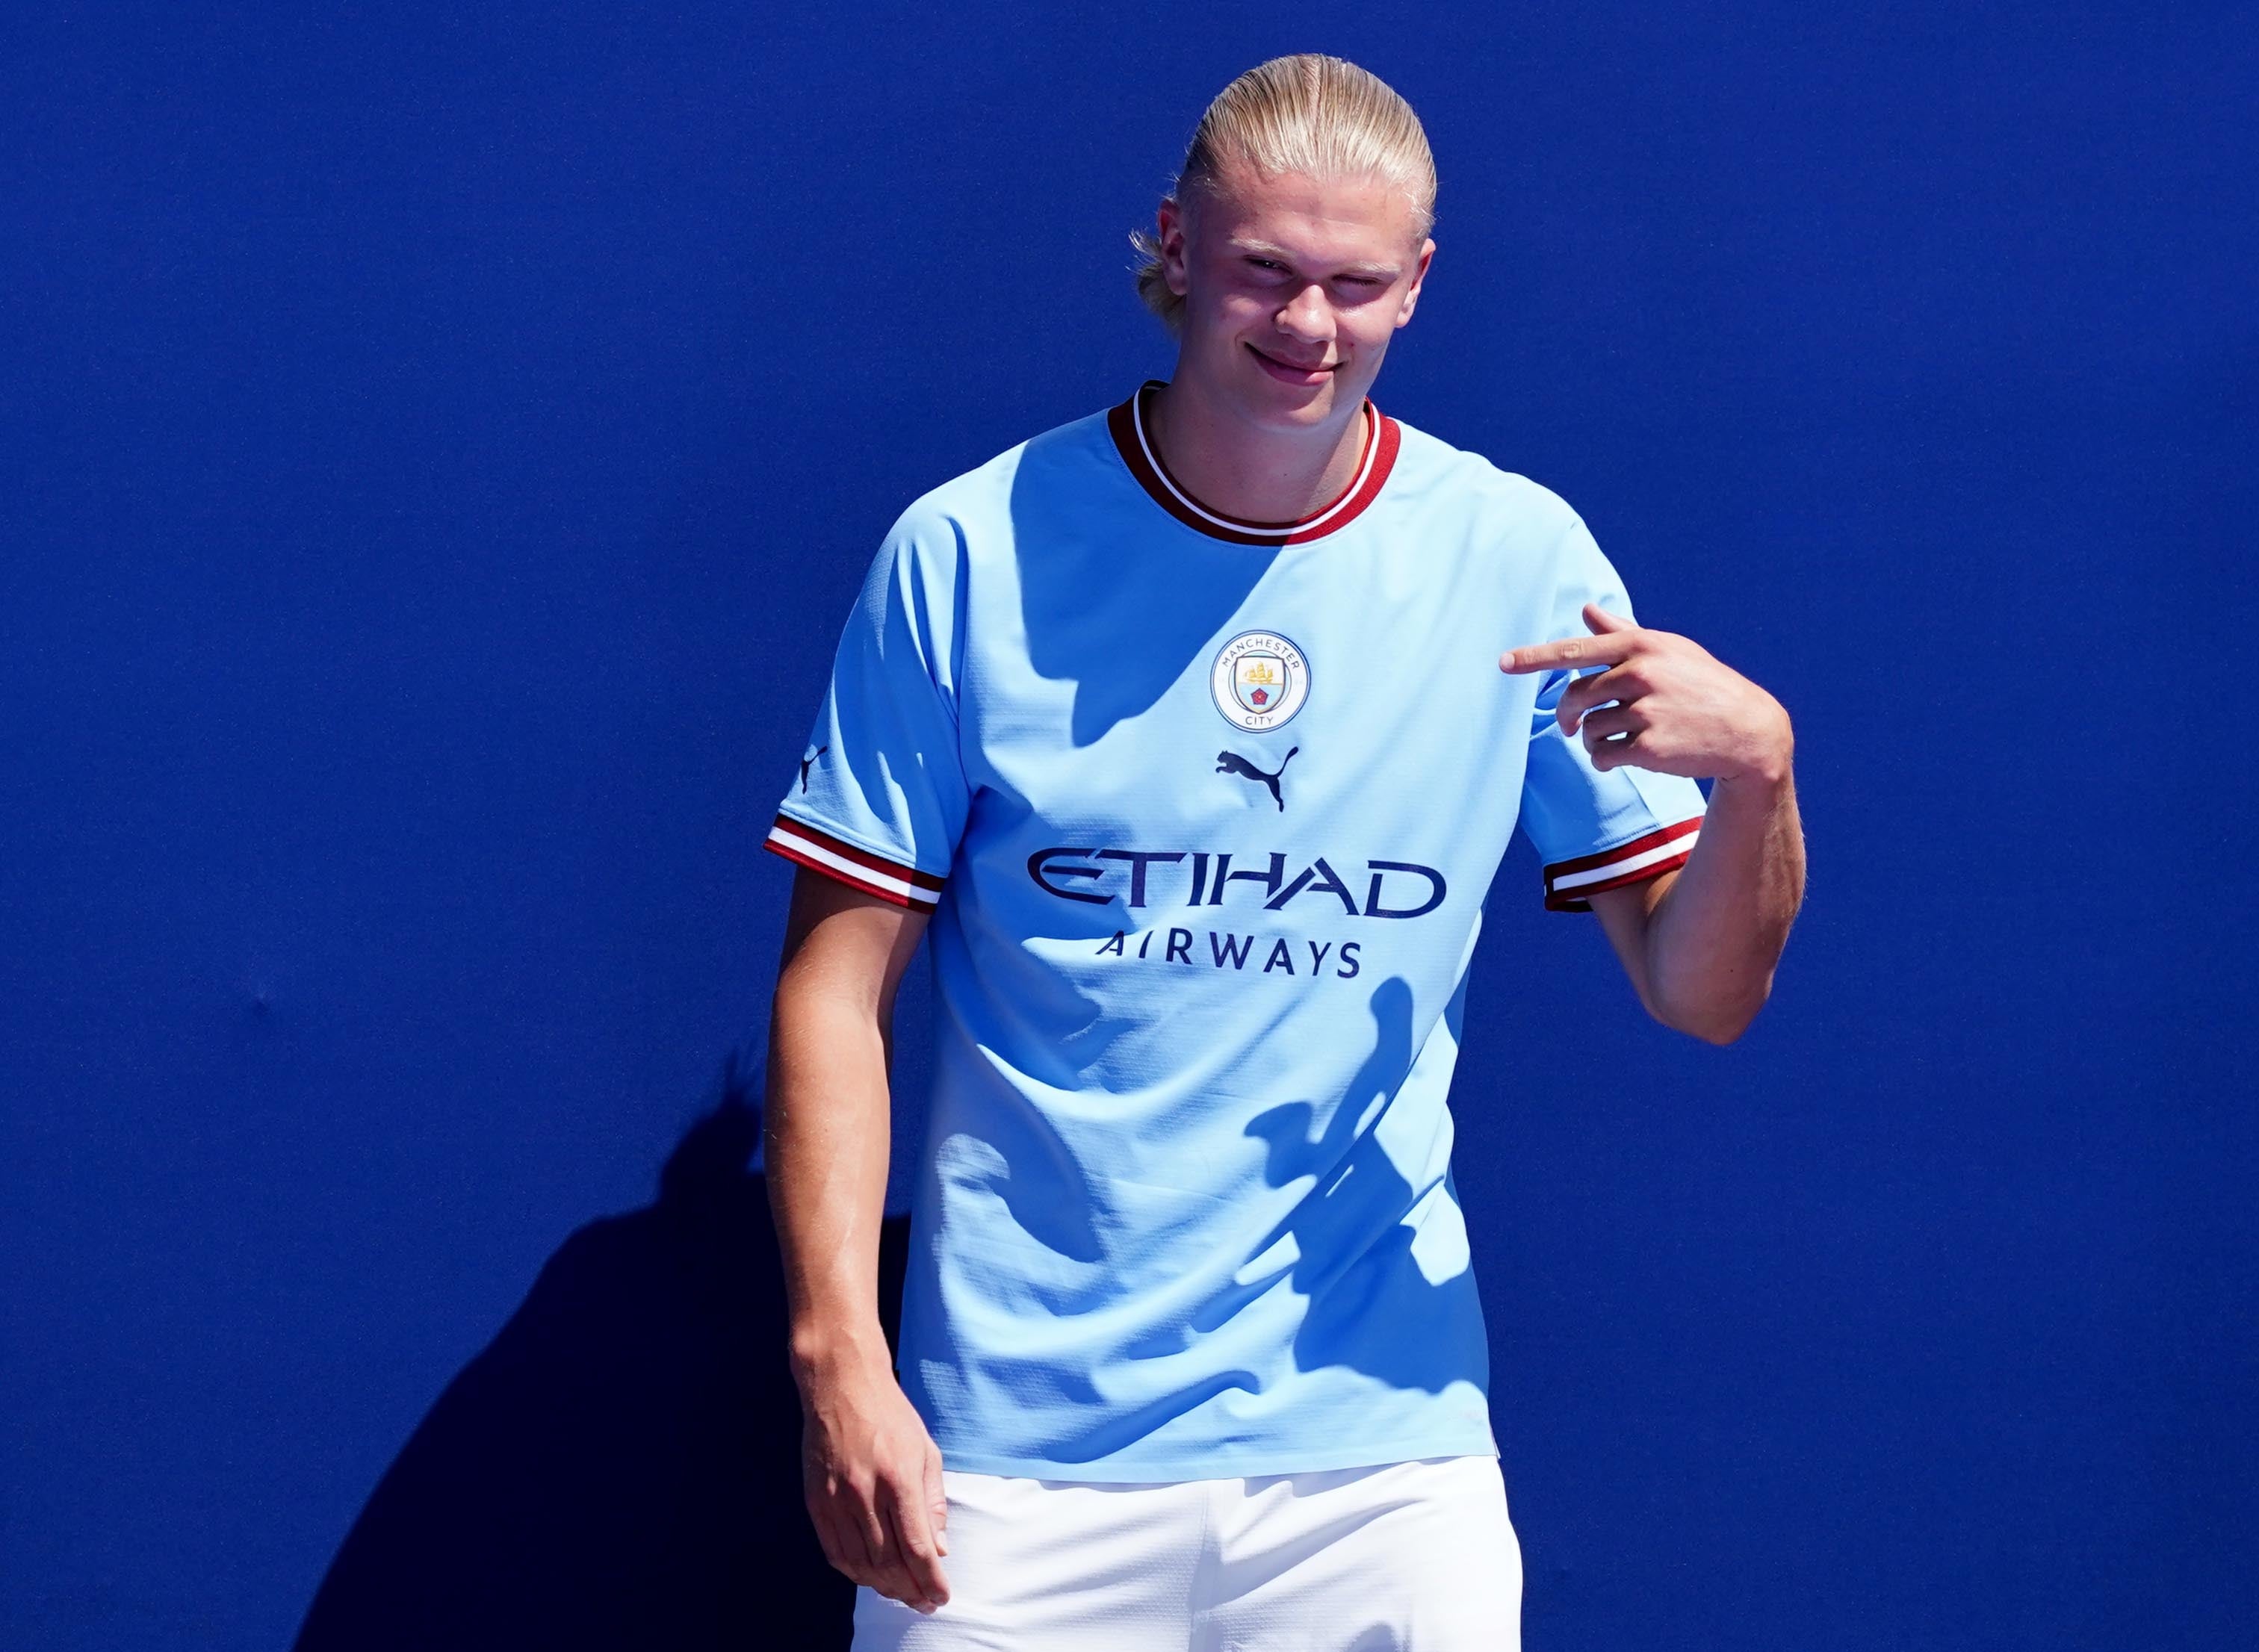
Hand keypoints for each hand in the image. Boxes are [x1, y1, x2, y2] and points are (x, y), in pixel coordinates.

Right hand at [797, 1346, 951, 1613]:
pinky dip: (854, 1572)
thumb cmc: (891, 1415)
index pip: (916, 1547)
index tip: (941, 1597)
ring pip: (861, 1563)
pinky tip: (870, 1577)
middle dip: (910, 1590)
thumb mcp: (926, 1451)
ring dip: (884, 1586)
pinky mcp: (816, 1500)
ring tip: (902, 1593)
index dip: (930, 1580)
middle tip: (924, 1601)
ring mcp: (836, 1498)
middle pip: (888, 1562)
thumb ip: (933, 1503)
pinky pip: (834, 1551)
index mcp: (899, 1478)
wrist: (842, 1385)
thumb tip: (939, 1550)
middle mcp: (865, 1493)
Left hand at [1501, 603, 1791, 784]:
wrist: (1748, 730)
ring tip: (1616, 739)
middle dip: (1567, 714)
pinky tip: (1624, 757)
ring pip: (1588, 728)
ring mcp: (1646, 711)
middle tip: (1570, 726)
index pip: (1576, 651)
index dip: (1535, 658)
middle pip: (1575, 695)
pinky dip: (1605, 760)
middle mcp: (1641, 674)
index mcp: (1642, 646)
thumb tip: (1588, 611)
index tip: (1503, 663)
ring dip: (1592, 739)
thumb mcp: (1669, 651)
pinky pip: (1602, 755)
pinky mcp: (1649, 747)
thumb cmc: (1701, 684)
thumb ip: (1624, 634)